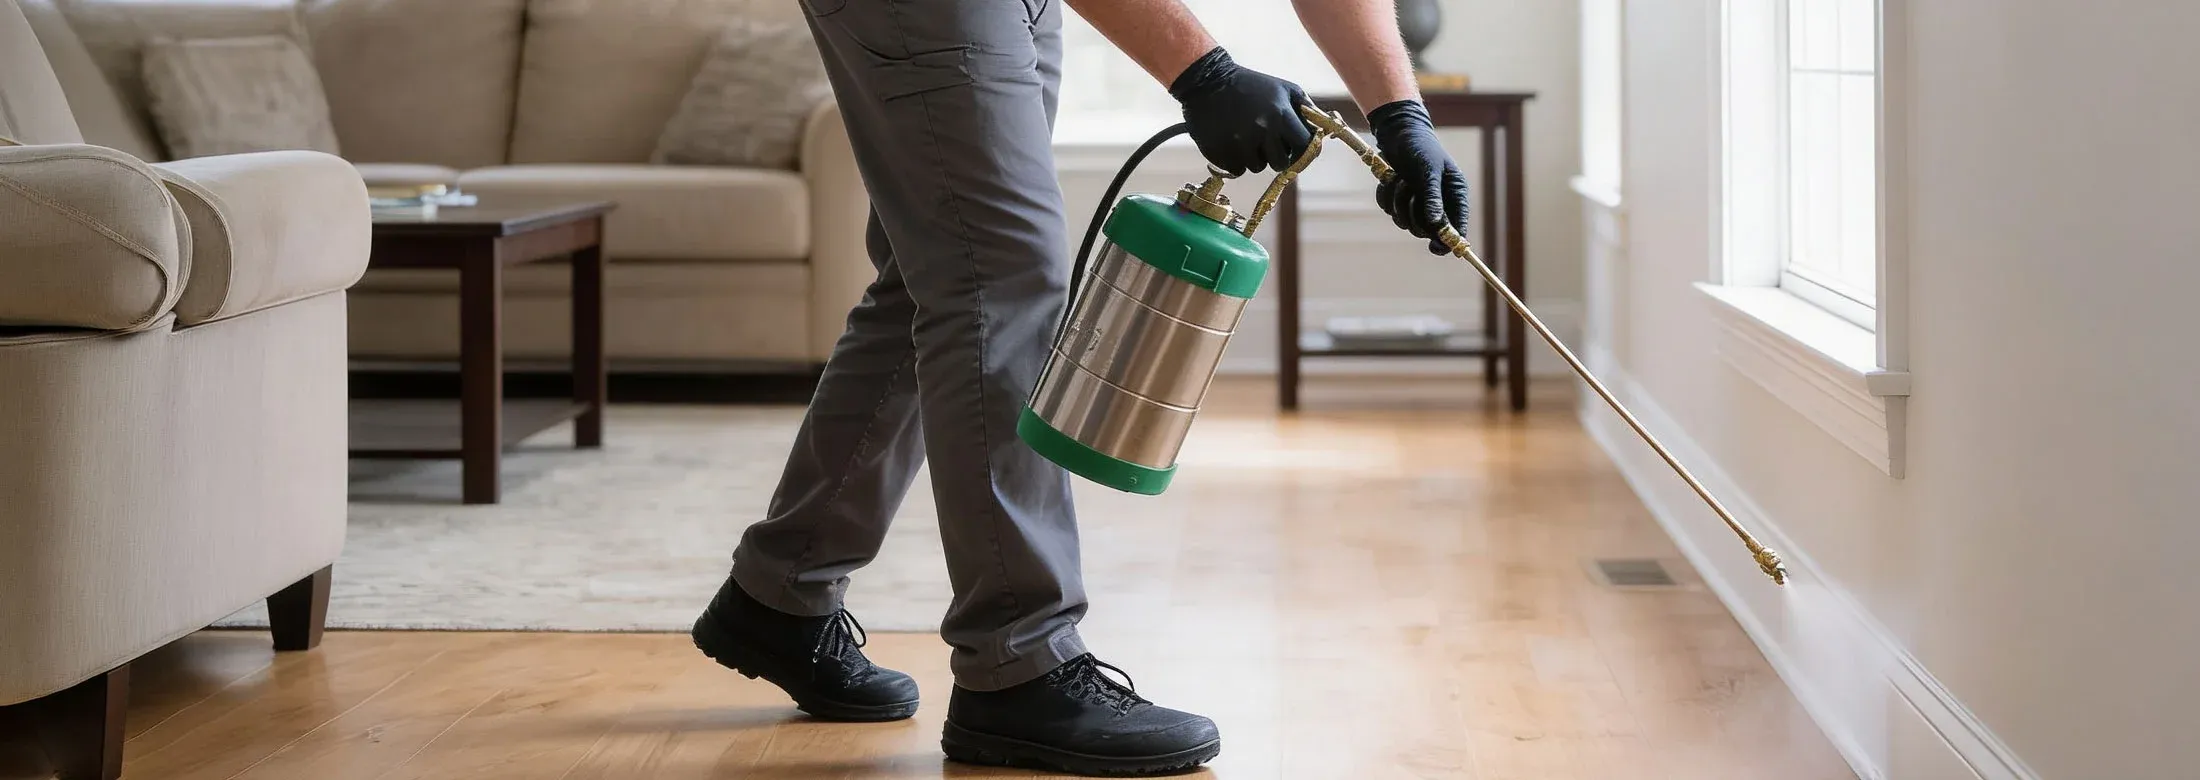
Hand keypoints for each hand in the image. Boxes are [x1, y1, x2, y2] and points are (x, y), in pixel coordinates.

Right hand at [1169, 48, 1314, 175]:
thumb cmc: (1251, 84)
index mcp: (1280, 115)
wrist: (1207, 82)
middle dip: (1276, 155)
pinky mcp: (1221, 153)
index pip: (1303, 147)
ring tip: (1245, 136)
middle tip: (1266, 142)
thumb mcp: (1284, 88)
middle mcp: (1261, 132)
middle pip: (1280, 163)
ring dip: (1254, 157)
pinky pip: (1237, 170)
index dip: (1302, 151)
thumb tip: (1322, 131)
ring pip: (1257, 168)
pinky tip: (1231, 141)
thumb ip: (1306, 108)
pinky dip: (1236, 160)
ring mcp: (1239, 144)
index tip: (1295, 149)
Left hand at [1368, 100, 1468, 254]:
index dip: (1448, 241)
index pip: (1456, 227)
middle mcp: (1439, 202)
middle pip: (1427, 230)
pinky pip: (1389, 211)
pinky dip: (1386, 197)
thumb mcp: (1429, 170)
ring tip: (1399, 178)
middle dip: (1414, 215)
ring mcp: (1417, 202)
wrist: (1398, 131)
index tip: (1436, 249)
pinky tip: (1390, 179)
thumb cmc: (1420, 146)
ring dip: (1397, 202)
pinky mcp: (1399, 199)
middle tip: (1409, 193)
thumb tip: (1435, 223)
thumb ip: (1433, 197)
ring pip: (1405, 222)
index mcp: (1455, 195)